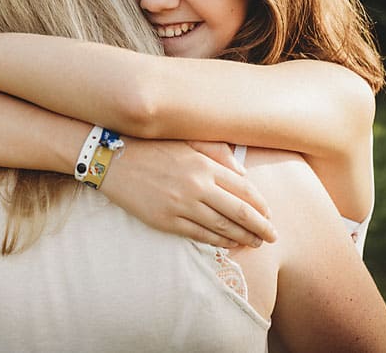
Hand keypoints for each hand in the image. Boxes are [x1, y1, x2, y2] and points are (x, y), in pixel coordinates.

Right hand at [99, 137, 276, 247]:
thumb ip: (218, 153)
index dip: (261, 205)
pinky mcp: (167, 220)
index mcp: (204, 165)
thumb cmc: (152, 148)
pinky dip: (218, 242)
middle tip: (271, 237)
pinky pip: (200, 235)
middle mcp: (197, 186)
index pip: (244, 189)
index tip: (269, 215)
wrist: (113, 160)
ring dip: (243, 237)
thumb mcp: (187, 141)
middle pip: (240, 212)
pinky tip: (229, 244)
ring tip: (255, 243)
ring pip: (223, 227)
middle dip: (261, 227)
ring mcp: (182, 205)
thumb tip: (243, 174)